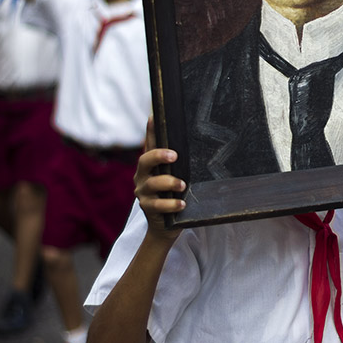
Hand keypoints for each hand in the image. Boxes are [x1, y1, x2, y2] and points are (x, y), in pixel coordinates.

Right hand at [134, 118, 186, 241]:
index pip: (149, 145)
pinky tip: (182, 204)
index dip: (150, 131)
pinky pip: (158, 205)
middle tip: (174, 156)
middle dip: (158, 156)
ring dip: (169, 182)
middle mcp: (142, 177)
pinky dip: (171, 204)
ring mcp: (143, 193)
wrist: (164, 227)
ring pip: (152, 184)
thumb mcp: (175, 177)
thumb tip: (199, 144)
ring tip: (182, 185)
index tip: (153, 116)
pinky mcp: (148, 208)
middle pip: (144, 161)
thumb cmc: (173, 196)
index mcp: (150, 166)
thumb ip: (179, 165)